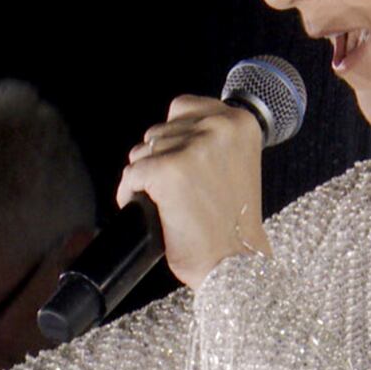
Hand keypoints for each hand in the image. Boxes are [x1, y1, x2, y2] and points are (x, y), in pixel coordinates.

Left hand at [115, 95, 270, 288]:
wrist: (236, 261)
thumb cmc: (233, 222)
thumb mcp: (236, 162)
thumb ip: (209, 139)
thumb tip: (166, 131)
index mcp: (240, 122)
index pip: (182, 107)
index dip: (173, 137)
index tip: (181, 162)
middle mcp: (218, 127)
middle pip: (158, 131)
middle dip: (158, 159)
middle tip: (177, 191)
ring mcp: (193, 147)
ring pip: (141, 152)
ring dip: (145, 177)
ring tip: (167, 202)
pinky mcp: (167, 170)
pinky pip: (130, 176)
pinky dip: (130, 194)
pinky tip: (150, 210)